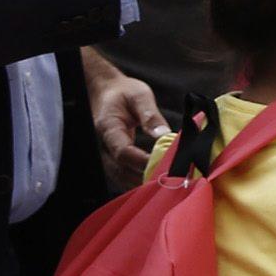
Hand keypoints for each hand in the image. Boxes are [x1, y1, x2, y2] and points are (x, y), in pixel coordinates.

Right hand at [80, 50, 166, 185]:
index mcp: (108, 128)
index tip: (166, 164)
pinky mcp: (111, 160)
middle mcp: (102, 146)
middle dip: (146, 177)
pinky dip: (139, 180)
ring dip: (143, 183)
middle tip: (172, 178)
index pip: (123, 152)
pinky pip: (123, 177)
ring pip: (122, 178)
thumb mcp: (139, 95)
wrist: (106, 92)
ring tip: (168, 181)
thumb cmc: (123, 92)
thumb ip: (150, 115)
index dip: (144, 162)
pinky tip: (158, 179)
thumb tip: (164, 135)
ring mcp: (105, 155)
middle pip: (122, 171)